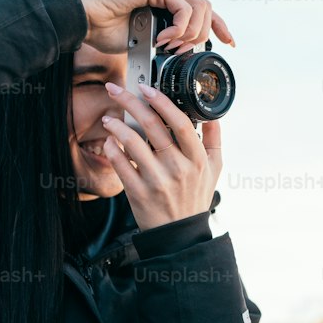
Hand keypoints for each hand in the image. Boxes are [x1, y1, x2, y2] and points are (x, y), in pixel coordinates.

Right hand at [74, 0, 234, 54]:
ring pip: (200, 6)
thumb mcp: (140, 43)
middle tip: (182, 51)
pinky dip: (179, 27)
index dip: (219, 26)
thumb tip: (175, 58)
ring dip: (191, 32)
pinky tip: (164, 38)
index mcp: (166, 2)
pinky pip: (183, 7)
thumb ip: (160, 45)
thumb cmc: (103, 30)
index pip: (203, 10)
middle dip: (204, 34)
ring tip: (170, 46)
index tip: (229, 44)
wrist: (84, 20)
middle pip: (207, 8)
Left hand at [100, 81, 221, 231]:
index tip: (147, 88)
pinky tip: (108, 141)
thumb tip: (212, 115)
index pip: (180, 122)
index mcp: (197, 159)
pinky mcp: (139, 193)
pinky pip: (121, 165)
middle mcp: (178, 168)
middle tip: (116, 90)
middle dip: (131, 102)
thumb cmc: (195, 198)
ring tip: (108, 118)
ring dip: (116, 125)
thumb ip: (214, 140)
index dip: (162, 102)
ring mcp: (157, 180)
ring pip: (133, 143)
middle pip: (153, 126)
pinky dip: (112, 150)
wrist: (179, 234)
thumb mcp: (214, 169)